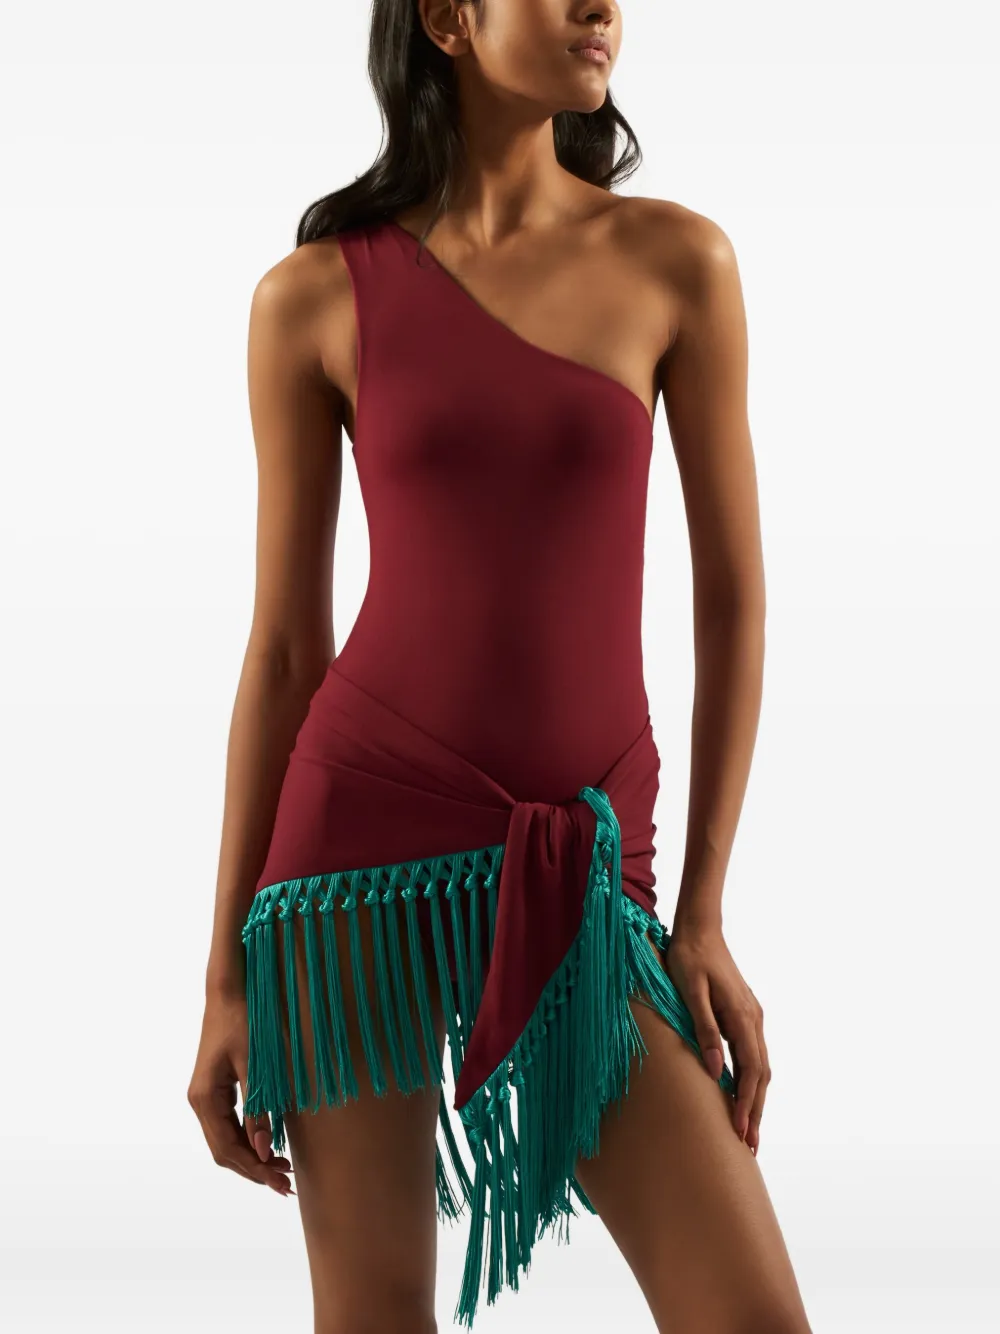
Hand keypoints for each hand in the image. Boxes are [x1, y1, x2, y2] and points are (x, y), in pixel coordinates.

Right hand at [188, 987, 294, 1194]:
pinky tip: (268, 1146)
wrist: (227, 992)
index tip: (280, 1181)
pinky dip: (247, 1140)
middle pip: (224, 1151)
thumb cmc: (242, 1022)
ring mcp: (204, 1097)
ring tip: (281, 1170)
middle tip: (286, 1184)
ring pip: (225, 1141)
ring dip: (251, 1157)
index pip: (228, 1149)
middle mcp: (199, 1102)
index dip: (254, 1169)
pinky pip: (228, 1126)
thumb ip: (258, 1107)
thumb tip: (264, 1148)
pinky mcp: (214, 1091)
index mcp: (205, 1098)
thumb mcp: (255, 1064)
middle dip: (254, 1169)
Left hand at [663, 919, 769, 1155]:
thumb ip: (704, 1030)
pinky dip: (751, 1080)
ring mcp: (751, 1016)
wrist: (699, 928)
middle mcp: (753, 1020)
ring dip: (755, 1098)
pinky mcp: (744, 1014)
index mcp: (741, 1017)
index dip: (746, 1104)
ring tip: (748, 1130)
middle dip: (756, 1111)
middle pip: (761, 1075)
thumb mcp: (690, 992)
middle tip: (750, 1147)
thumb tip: (715, 1070)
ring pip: (760, 1067)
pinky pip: (753, 1055)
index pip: (750, 1071)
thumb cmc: (688, 958)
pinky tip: (742, 1094)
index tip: (740, 1132)